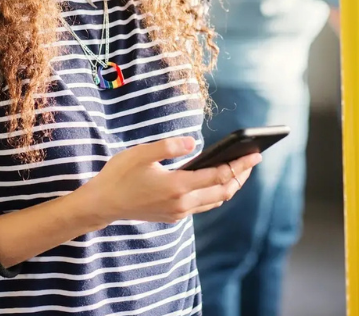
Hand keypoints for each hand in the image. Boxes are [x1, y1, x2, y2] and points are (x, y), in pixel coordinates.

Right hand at [76, 136, 261, 224]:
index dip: (239, 165)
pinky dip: (215, 194)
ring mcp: (178, 213)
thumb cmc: (119, 174)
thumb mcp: (141, 153)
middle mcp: (182, 203)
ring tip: (240, 171)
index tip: (255, 155)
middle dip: (240, 175)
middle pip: (222, 191)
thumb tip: (193, 142)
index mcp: (177, 186)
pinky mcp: (172, 216)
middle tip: (253, 160)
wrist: (103, 204)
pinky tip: (215, 183)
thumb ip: (169, 146)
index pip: (218, 176)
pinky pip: (202, 206)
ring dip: (229, 186)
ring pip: (214, 202)